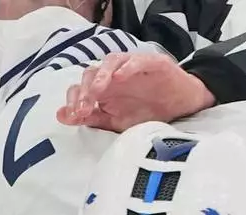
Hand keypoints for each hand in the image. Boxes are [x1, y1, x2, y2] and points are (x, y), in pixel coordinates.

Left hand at [57, 53, 214, 131]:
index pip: (82, 87)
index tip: (72, 115)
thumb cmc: (150, 112)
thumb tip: (62, 115)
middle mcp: (114, 75)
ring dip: (102, 75)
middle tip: (84, 108)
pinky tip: (121, 76)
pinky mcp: (151, 62)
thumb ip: (93, 118)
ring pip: (110, 62)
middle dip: (85, 90)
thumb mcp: (118, 122)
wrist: (182, 106)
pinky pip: (137, 60)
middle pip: (92, 73)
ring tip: (98, 90)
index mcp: (104, 89)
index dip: (74, 99)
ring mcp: (131, 67)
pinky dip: (128, 66)